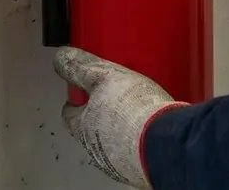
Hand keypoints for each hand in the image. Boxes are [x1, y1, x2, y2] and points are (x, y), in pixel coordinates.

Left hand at [55, 47, 187, 187]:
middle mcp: (96, 150)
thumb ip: (79, 67)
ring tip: (133, 115)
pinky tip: (149, 131)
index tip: (78, 94)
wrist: (167, 142)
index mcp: (83, 127)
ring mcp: (118, 163)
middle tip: (110, 101)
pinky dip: (136, 143)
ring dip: (118, 131)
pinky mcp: (140, 169)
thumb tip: (61, 59)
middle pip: (89, 131)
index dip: (73, 102)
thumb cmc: (133, 110)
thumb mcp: (103, 76)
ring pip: (111, 144)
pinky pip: (133, 154)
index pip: (68, 115)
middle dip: (97, 117)